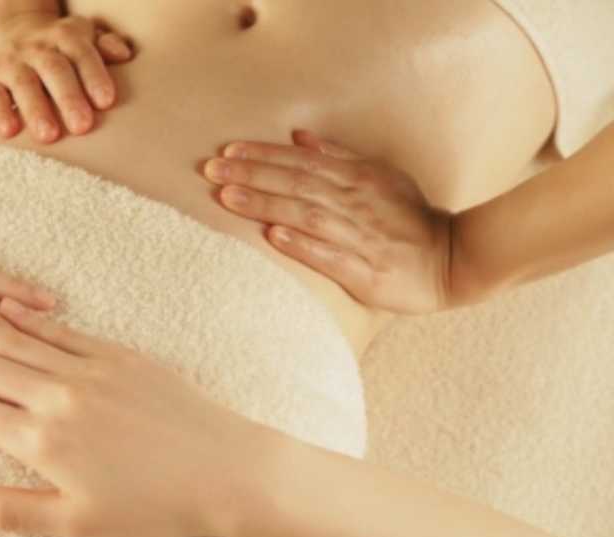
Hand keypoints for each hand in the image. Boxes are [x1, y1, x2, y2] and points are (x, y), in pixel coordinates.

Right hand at [0, 11, 133, 142]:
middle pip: (54, 69)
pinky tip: (8, 133)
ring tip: (49, 136)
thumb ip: (105, 45)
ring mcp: (10, 63)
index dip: (94, 75)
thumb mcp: (84, 37)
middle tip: (82, 126)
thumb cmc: (61, 47)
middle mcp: (36, 47)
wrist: (11, 30)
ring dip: (36, 110)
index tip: (106, 102)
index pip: (81, 53)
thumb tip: (124, 54)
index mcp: (65, 36)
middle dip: (68, 98)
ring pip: (23, 83)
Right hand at [0, 297, 257, 536]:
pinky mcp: (117, 355)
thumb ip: (11, 509)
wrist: (225, 469)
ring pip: (13, 341)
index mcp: (43, 440)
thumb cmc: (153, 507)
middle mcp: (57, 396)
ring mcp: (88, 369)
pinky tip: (0, 303)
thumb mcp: (77, 524)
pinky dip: (26, 317)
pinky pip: (61, 330)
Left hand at [203, 130, 454, 313]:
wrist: (453, 259)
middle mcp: (355, 203)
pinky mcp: (365, 270)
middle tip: (211, 170)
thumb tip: (298, 136)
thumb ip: (338, 156)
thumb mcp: (380, 175)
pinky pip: (329, 255)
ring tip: (228, 198)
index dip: (262, 155)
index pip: (300, 162)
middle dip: (252, 174)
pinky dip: (301, 245)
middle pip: (296, 184)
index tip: (226, 151)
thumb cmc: (409, 218)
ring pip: (306, 215)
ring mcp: (360, 236)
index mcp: (357, 178)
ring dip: (266, 204)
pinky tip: (273, 237)